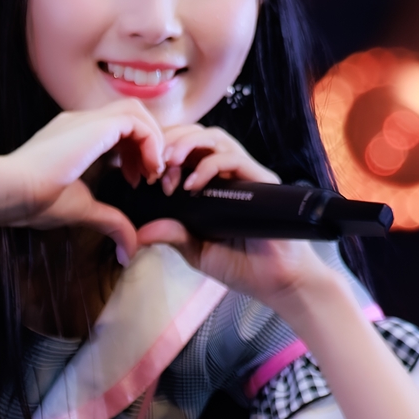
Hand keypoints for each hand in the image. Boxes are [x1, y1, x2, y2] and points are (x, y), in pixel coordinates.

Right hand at [0, 102, 168, 249]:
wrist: (10, 190)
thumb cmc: (33, 201)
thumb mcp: (83, 210)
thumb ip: (109, 223)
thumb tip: (128, 252)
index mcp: (75, 137)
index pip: (116, 128)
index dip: (134, 151)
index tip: (134, 181)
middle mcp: (81, 122)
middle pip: (129, 114)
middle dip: (147, 143)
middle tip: (149, 176)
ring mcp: (86, 120)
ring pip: (135, 111)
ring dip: (152, 140)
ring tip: (150, 172)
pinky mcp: (94, 126)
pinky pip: (135, 122)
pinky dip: (150, 142)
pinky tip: (146, 169)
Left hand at [132, 125, 337, 305]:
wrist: (277, 283)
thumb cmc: (242, 265)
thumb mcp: (197, 251)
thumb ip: (173, 236)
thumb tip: (141, 231)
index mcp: (213, 184)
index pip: (188, 150)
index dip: (164, 153)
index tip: (147, 176)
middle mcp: (230, 174)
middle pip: (199, 136)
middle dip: (172, 141)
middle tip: (155, 163)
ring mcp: (248, 175)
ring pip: (217, 138)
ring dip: (188, 144)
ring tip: (171, 162)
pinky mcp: (262, 182)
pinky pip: (234, 159)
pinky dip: (210, 165)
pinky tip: (192, 184)